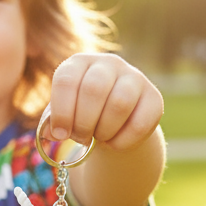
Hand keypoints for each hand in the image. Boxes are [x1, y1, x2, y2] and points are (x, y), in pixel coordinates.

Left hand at [48, 53, 162, 151]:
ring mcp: (134, 77)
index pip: (66, 80)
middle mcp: (107, 63)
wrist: (115, 126)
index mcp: (79, 63)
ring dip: (104, 131)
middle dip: (83, 122)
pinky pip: (140, 122)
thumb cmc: (82, 117)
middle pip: (93, 89)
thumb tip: (50, 133)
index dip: (62, 111)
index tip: (60, 134)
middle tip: (81, 138)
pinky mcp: (154, 97)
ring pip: (119, 103)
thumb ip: (53, 122)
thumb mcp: (64, 115)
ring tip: (99, 138)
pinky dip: (123, 141)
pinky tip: (115, 142)